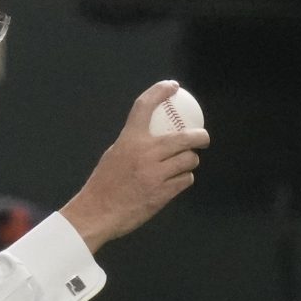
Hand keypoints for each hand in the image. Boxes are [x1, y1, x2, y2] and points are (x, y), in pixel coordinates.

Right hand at [59, 80, 210, 251]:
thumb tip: (152, 135)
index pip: (145, 106)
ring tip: (184, 164)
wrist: (97, 213)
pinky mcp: (163, 193)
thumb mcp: (113, 155)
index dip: (160, 91)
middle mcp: (145, 154)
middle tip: (202, 138)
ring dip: (190, 161)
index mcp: (129, 140)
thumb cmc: (103, 184)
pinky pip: (185, 180)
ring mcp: (155, 174)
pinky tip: (177, 180)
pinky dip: (184, 179)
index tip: (173, 87)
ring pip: (188, 160)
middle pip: (184, 138)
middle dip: (200, 137)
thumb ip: (133, 143)